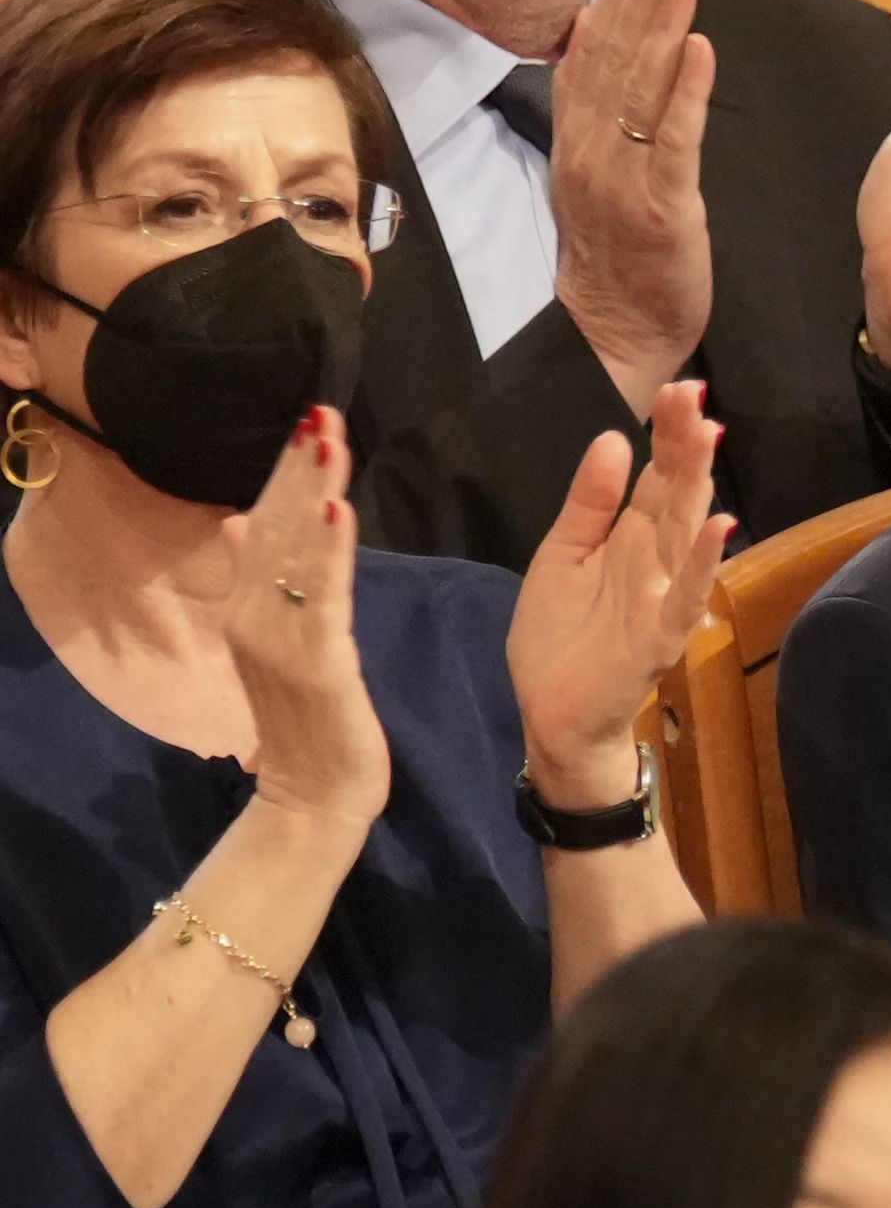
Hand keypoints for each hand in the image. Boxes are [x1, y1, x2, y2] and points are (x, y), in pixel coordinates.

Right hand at [225, 409, 391, 829]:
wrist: (312, 797)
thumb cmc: (307, 720)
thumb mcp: (278, 644)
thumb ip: (261, 584)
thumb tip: (238, 522)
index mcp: (248, 607)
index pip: (265, 526)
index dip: (286, 473)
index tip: (309, 421)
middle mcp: (254, 615)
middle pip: (275, 527)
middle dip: (300, 468)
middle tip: (321, 410)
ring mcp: (280, 639)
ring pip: (296, 552)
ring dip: (313, 492)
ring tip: (328, 439)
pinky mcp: (316, 662)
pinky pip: (322, 598)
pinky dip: (329, 551)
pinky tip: (336, 509)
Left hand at [507, 381, 733, 809]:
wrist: (553, 715)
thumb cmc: (559, 639)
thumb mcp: (560, 557)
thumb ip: (588, 504)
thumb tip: (612, 438)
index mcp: (628, 538)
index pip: (655, 476)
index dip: (665, 434)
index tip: (677, 388)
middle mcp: (653, 560)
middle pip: (675, 492)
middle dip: (684, 444)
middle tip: (693, 393)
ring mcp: (661, 596)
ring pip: (685, 532)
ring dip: (699, 485)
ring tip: (708, 437)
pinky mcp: (660, 635)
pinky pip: (686, 594)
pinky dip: (702, 563)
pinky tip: (719, 527)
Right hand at [548, 0, 717, 417]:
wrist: (617, 329)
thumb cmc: (621, 247)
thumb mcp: (598, 166)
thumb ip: (597, 104)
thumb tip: (592, 33)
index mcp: (578, 138)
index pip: (589, 53)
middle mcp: (591, 150)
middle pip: (611, 59)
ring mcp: (623, 178)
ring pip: (639, 89)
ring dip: (659, 27)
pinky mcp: (661, 207)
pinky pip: (673, 141)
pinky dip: (686, 93)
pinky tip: (699, 49)